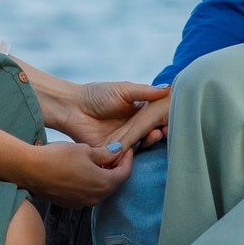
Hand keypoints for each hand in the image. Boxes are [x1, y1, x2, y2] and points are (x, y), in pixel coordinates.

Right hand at [19, 139, 135, 206]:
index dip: (127, 159)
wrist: (30, 170)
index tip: (127, 148)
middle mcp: (95, 198)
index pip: (124, 173)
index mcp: (103, 184)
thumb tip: (117, 151)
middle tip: (114, 154)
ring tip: (99, 161)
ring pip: (100, 189)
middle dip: (116, 168)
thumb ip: (105, 154)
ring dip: (103, 176)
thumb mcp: (86, 150)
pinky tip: (84, 170)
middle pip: (113, 183)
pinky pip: (87, 193)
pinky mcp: (70, 203)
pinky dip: (90, 183)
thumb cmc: (58, 158)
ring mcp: (82, 203)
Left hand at [25, 67, 168, 147]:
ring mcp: (124, 141)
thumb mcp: (123, 90)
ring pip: (141, 145)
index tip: (171, 119)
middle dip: (159, 132)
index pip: (156, 118)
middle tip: (162, 129)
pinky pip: (125, 157)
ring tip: (153, 135)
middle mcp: (134, 128)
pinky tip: (136, 148)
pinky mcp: (112, 151)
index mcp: (139, 112)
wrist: (72, 107)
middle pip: (151, 133)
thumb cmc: (97, 95)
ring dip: (149, 142)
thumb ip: (144, 91)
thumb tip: (167, 87)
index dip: (165, 119)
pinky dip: (132, 155)